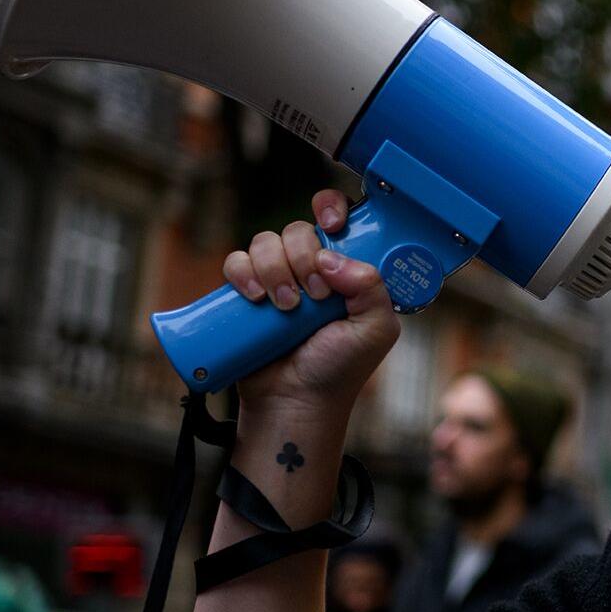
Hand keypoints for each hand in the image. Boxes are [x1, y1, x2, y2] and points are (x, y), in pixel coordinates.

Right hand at [221, 189, 398, 416]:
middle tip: (314, 296)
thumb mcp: (375, 329)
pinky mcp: (245, 293)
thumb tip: (330, 256)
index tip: (332, 224)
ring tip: (287, 308)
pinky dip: (243, 273)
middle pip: (299, 230)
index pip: (338, 218)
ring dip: (275, 269)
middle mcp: (310, 269)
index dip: (332, 209)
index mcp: (346, 270)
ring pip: (265, 242)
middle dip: (304, 258)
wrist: (294, 402)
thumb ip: (372, 287)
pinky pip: (235, 261)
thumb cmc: (339, 369)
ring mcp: (276, 279)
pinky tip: (255, 298)